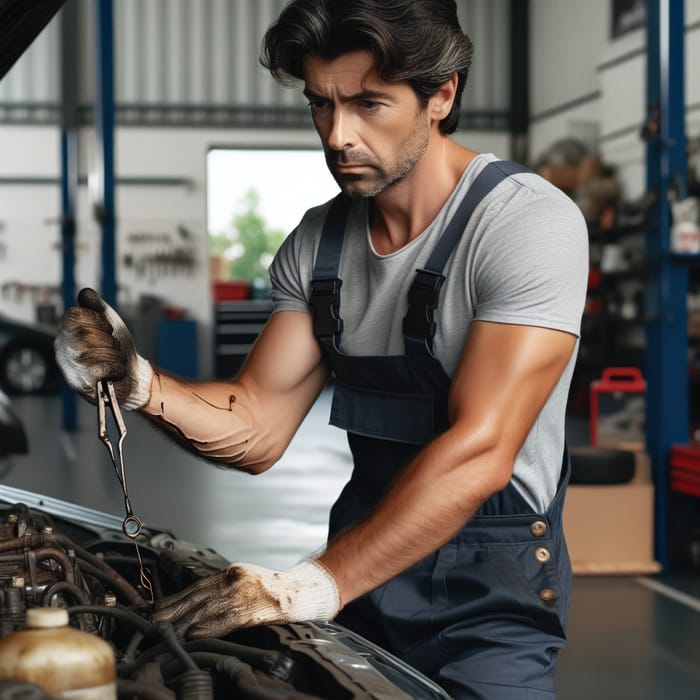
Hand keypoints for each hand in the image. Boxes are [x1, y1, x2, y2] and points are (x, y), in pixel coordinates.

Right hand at [54, 288, 152, 409]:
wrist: (134, 376)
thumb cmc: (120, 350)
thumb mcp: (110, 323)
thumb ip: (97, 307)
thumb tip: (85, 293)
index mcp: (67, 333)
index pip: (74, 315)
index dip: (97, 320)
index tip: (108, 329)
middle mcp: (63, 350)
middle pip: (83, 334)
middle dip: (107, 339)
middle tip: (114, 347)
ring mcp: (69, 369)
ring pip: (90, 352)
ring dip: (113, 355)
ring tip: (115, 360)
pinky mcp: (81, 386)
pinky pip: (100, 369)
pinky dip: (116, 368)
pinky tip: (115, 372)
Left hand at [151, 559, 339, 638]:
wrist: (299, 591)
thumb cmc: (270, 588)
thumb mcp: (243, 579)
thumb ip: (221, 588)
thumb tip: (193, 603)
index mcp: (230, 573)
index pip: (195, 586)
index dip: (173, 598)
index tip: (155, 608)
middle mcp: (233, 580)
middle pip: (196, 597)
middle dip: (171, 610)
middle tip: (151, 621)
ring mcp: (243, 594)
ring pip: (206, 608)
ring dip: (182, 621)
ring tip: (165, 631)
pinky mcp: (252, 609)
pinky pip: (225, 620)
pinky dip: (207, 627)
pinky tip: (193, 634)